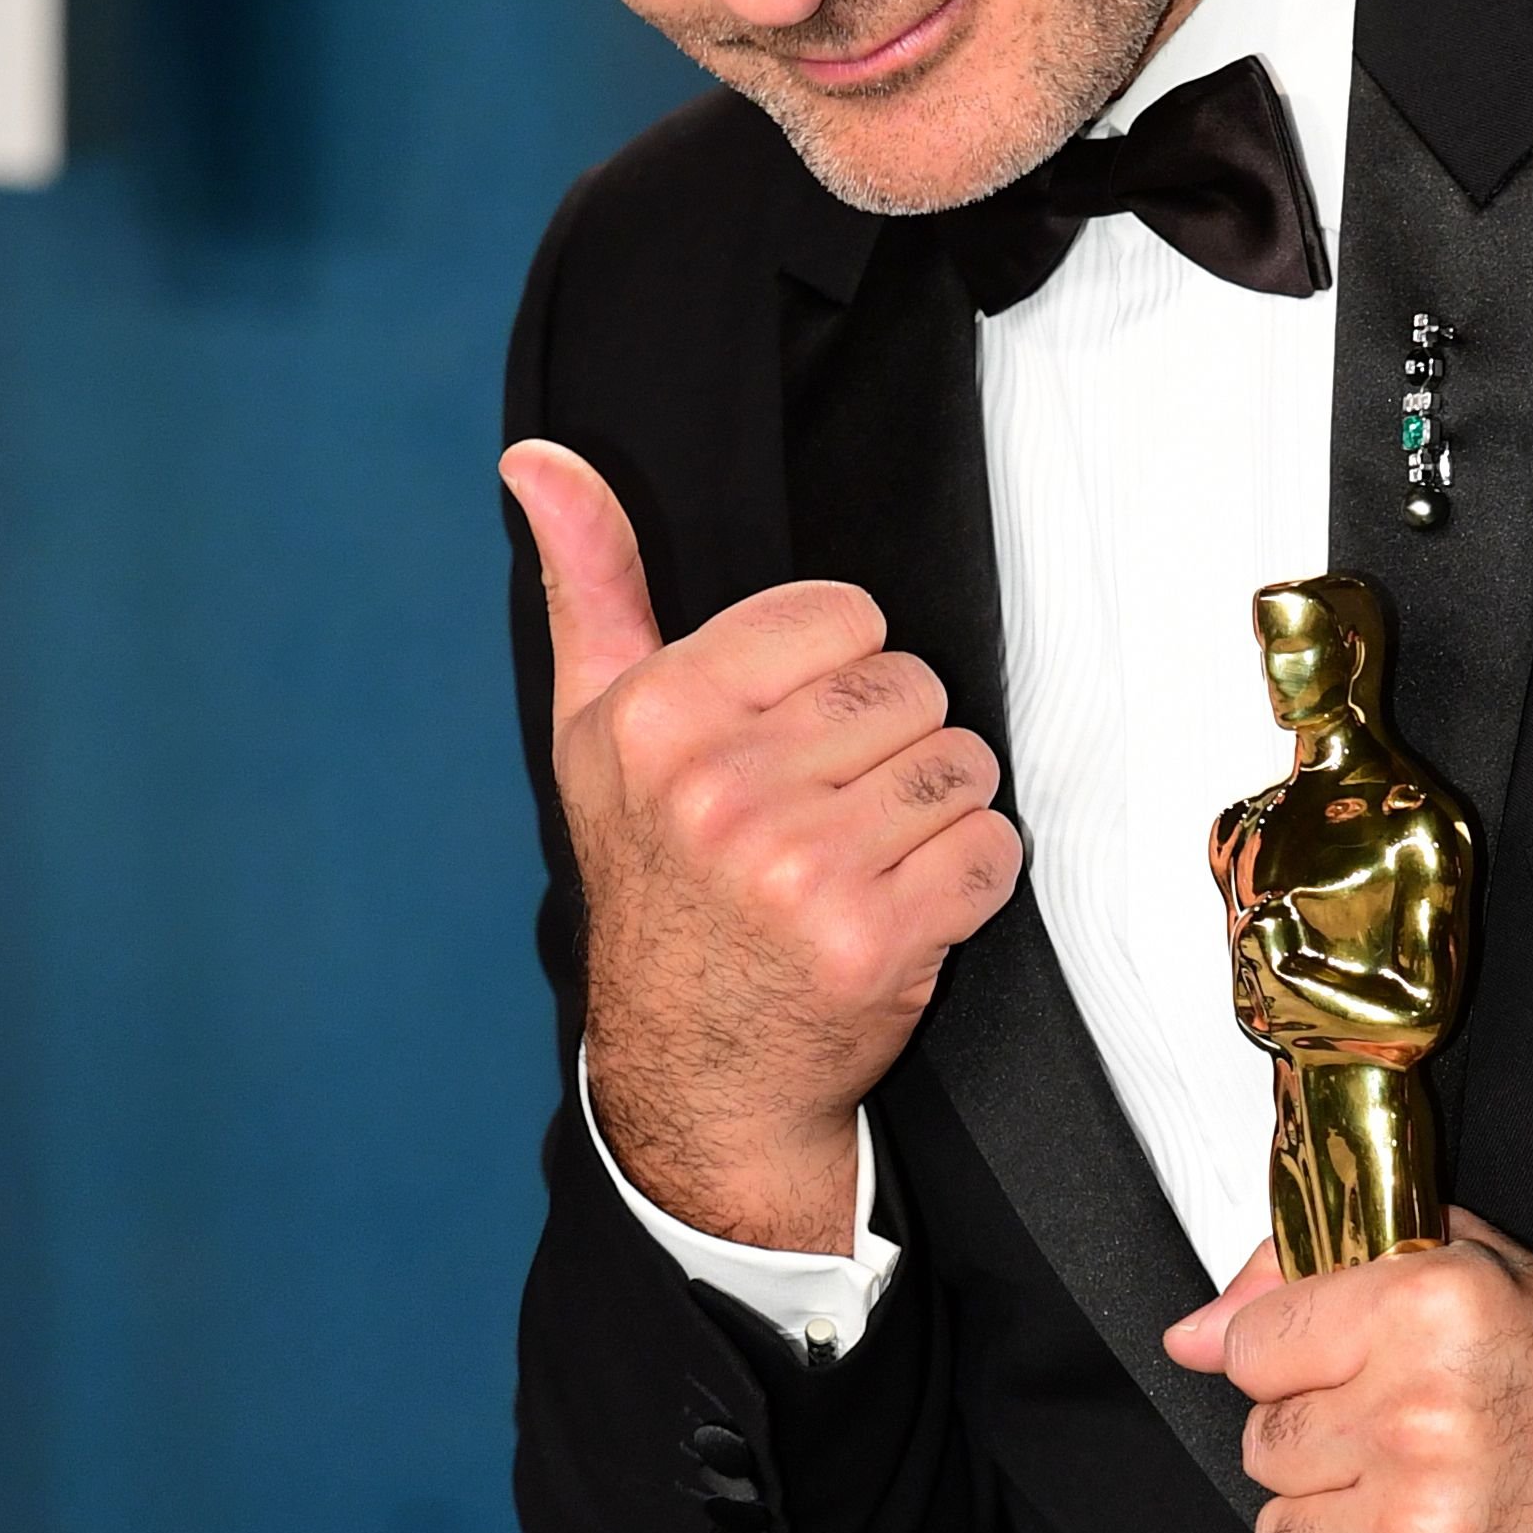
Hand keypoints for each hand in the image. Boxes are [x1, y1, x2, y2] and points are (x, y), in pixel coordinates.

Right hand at [502, 438, 1021, 1247]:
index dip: (839, 672)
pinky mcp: (874, 938)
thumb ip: (590, 583)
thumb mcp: (597, 729)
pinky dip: (971, 880)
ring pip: (963, 764)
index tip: (795, 737)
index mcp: (656, 717)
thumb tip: (540, 461)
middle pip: (912, 686)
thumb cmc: (657, 884)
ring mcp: (798, 868)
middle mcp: (720, 789)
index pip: (843, 615)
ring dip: (938, 813)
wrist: (694, 1070)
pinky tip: (904, 908)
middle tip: (832, 812)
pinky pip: (992, 850)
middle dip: (892, 746)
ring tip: (868, 858)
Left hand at [1162, 1213, 1532, 1532]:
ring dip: (1330, 1531)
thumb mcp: (1471, 1273)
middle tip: (1401, 1448)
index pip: (1252, 1346)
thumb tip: (1193, 1333)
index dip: (1292, 1362)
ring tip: (1413, 1513)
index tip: (1344, 1378)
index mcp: (1426, 1311)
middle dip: (1319, 1448)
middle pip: (1263, 1446)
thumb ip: (1318, 1275)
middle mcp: (1418, 1421)